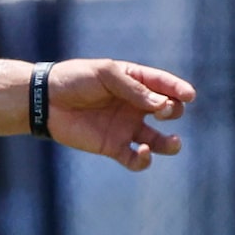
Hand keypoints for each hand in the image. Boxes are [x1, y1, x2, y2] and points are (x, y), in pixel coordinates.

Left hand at [46, 59, 192, 169]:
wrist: (45, 100)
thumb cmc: (75, 79)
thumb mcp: (106, 74)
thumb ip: (133, 88)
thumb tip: (161, 104)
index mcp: (136, 83)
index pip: (166, 86)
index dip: (179, 90)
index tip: (189, 96)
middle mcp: (135, 106)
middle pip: (168, 111)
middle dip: (172, 110)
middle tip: (160, 109)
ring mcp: (126, 128)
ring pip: (158, 141)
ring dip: (170, 144)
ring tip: (173, 142)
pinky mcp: (112, 146)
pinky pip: (135, 159)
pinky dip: (143, 160)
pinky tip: (142, 152)